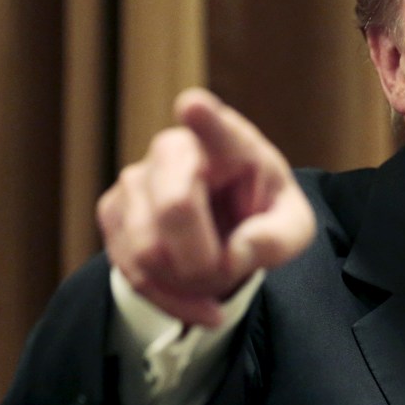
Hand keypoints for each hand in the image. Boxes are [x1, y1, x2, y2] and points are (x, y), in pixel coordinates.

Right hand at [97, 88, 315, 325]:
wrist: (224, 226)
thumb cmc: (262, 214)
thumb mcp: (292, 228)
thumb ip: (278, 239)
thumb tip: (235, 253)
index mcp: (229, 143)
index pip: (215, 127)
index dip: (203, 117)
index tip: (193, 106)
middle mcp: (175, 148)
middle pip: (176, 208)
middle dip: (204, 260)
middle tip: (229, 270)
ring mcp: (136, 177)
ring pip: (148, 250)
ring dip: (187, 284)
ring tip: (214, 278)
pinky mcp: (113, 211)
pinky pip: (132, 271)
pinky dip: (168, 298)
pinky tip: (193, 297)